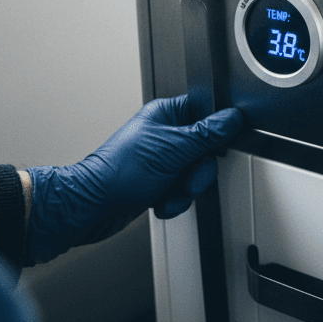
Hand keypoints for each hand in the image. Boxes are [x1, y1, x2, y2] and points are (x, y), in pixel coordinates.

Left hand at [27, 95, 242, 262]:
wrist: (90, 208)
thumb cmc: (118, 172)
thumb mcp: (173, 149)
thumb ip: (207, 134)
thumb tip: (232, 118)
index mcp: (166, 115)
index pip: (206, 113)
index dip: (215, 132)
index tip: (215, 147)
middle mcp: (164, 135)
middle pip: (205, 149)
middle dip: (198, 171)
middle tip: (186, 176)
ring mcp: (161, 160)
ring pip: (195, 173)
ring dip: (186, 189)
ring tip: (170, 192)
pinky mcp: (157, 182)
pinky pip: (182, 190)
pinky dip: (175, 200)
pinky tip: (161, 201)